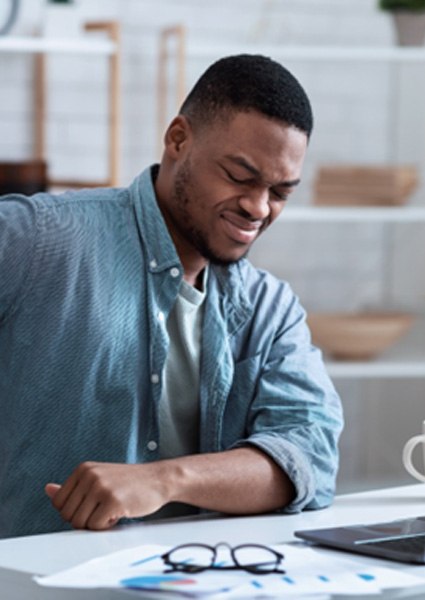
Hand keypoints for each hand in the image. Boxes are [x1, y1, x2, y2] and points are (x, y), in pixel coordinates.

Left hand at [45, 461, 170, 530]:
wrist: (159, 479)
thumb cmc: (129, 482)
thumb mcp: (99, 478)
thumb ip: (74, 486)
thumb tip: (48, 490)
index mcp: (83, 469)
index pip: (58, 503)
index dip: (74, 511)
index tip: (92, 505)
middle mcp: (89, 475)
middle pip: (68, 515)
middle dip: (85, 519)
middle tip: (104, 509)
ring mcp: (101, 487)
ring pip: (80, 523)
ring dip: (96, 524)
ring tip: (112, 509)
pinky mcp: (112, 500)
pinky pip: (96, 527)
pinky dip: (107, 526)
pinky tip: (120, 512)